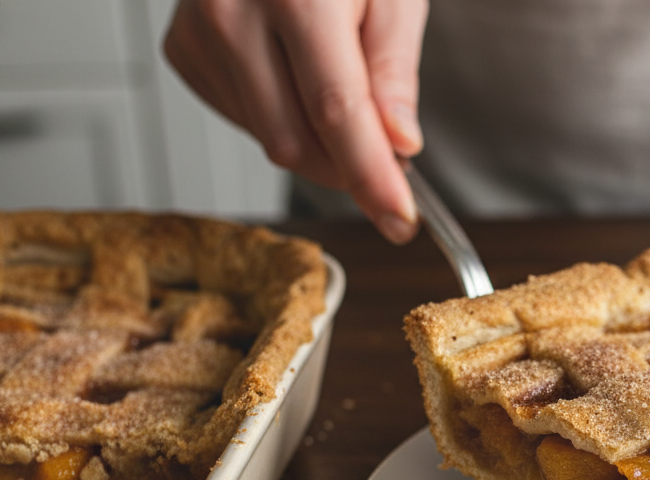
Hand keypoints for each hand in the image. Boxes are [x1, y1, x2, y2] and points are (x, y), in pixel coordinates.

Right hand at [164, 0, 427, 242]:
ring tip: (338, 83)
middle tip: (388, 149)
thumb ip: (393, 70)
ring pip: (270, 140)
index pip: (337, 115)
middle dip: (350, 166)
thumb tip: (399, 145)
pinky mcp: (183, 50)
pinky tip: (294, 74)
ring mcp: (199, 33)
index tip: (400, 222)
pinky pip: (243, 120)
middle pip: (298, 143)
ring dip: (318, 141)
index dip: (372, 179)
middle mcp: (233, 15)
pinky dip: (281, 117)